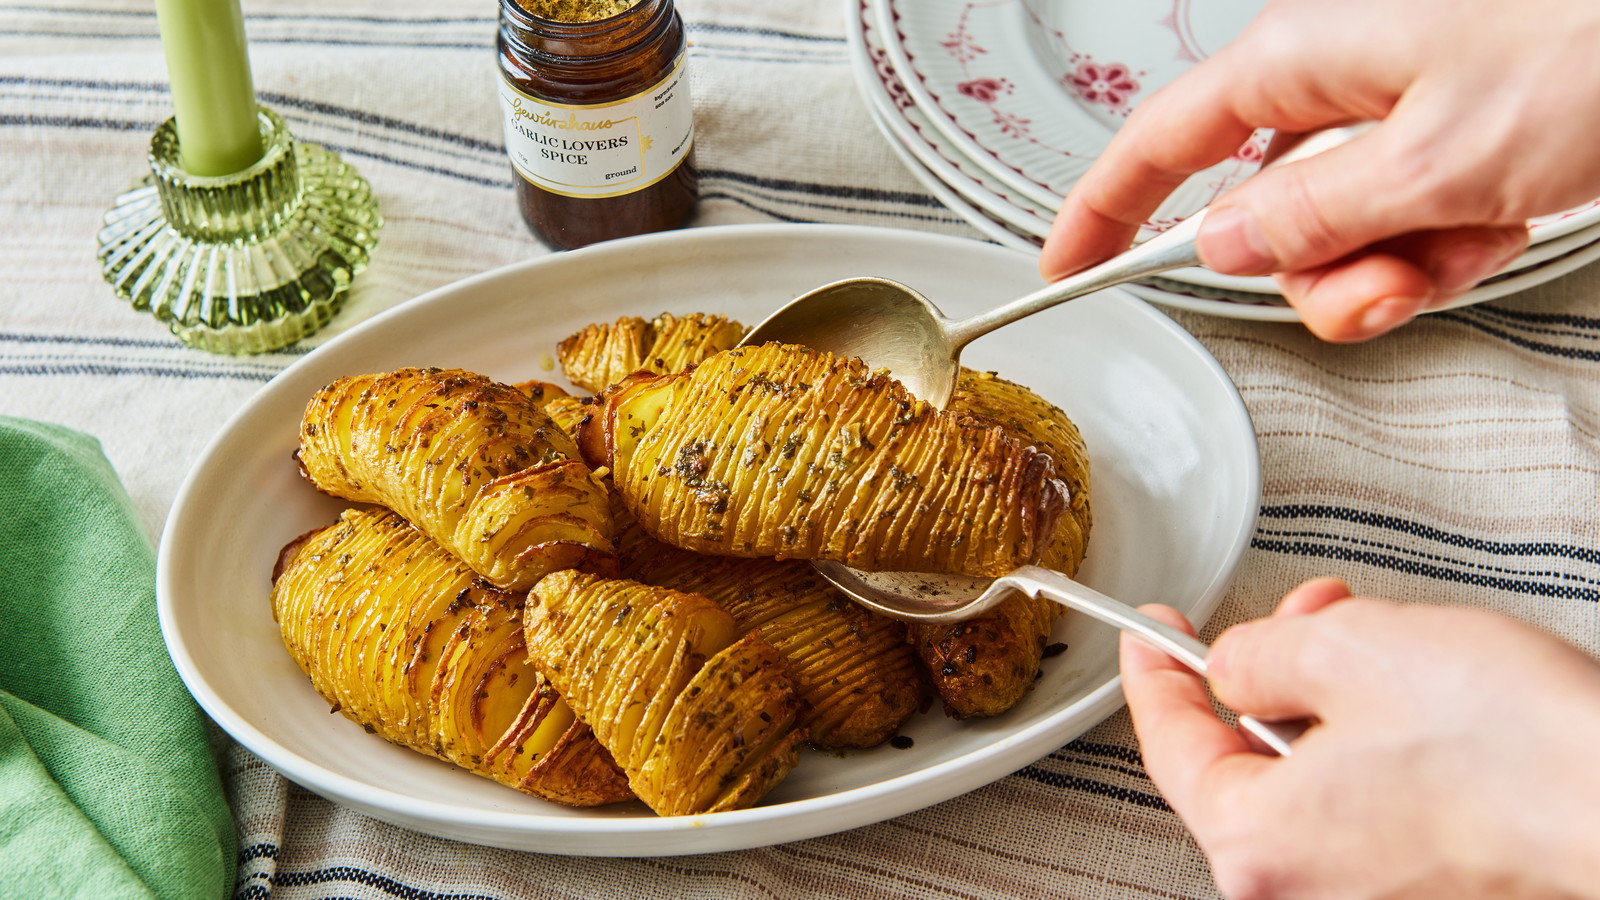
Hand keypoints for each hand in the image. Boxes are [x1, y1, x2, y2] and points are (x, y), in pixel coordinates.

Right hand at [1041, 0, 1599, 341]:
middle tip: (1390, 274)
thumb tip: (1221, 246)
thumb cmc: (1590, 47)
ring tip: (1467, 233)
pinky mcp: (1439, 131)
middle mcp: (1334, 77)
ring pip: (1339, 234)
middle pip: (1265, 217)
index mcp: (1300, 58)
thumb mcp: (1432, 162)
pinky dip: (1448, 244)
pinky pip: (1400, 221)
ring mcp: (1390, 106)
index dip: (1101, 212)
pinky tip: (1499, 218)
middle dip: (1326, 271)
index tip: (1065, 266)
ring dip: (1400, 263)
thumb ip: (1310, 218)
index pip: (1156, 144)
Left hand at [1121, 580, 1599, 897]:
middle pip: (1240, 762)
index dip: (1155, 674)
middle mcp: (1303, 895)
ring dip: (1328, 699)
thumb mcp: (1344, 651)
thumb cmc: (1513, 744)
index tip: (1148, 635)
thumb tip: (1234, 668)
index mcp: (1259, 847)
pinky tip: (1413, 700)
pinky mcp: (1425, 890)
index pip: (1169, 747)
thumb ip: (1255, 655)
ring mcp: (1367, 899)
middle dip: (1268, 671)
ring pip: (1307, 777)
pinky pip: (1362, 806)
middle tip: (1301, 615)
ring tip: (1381, 644)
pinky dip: (1370, 745)